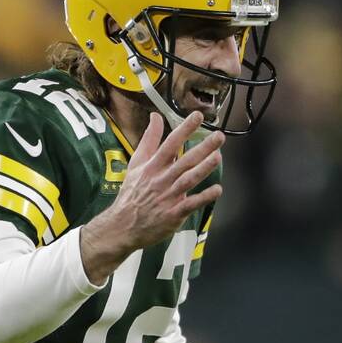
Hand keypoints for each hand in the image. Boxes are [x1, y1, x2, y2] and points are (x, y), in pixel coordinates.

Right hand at [81, 111, 223, 283]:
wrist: (122, 225)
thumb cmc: (131, 193)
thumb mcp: (136, 164)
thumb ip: (148, 140)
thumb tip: (155, 117)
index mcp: (152, 166)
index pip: (170, 144)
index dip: (184, 129)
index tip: (197, 117)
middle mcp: (161, 179)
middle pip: (184, 161)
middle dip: (203, 148)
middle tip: (219, 137)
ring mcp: (168, 197)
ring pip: (189, 180)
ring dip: (204, 168)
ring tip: (218, 156)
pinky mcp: (174, 214)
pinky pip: (191, 204)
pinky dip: (204, 197)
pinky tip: (217, 189)